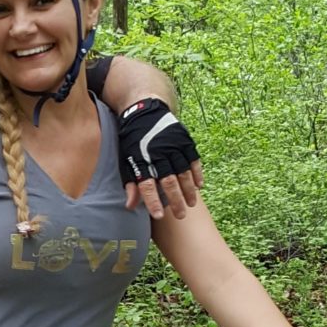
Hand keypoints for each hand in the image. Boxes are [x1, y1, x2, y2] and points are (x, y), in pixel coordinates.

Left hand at [116, 99, 203, 219]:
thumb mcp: (127, 159)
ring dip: (188, 190)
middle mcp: (158, 153)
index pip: (147, 185)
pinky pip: (193, 159)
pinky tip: (199, 186)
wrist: (144, 110)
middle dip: (175, 200)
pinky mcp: (184, 140)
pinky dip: (197, 173)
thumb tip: (130, 206)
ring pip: (183, 172)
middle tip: (181, 216)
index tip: (159, 216)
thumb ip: (131, 183)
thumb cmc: (133, 140)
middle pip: (169, 181)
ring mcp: (173, 146)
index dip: (153, 201)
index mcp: (141, 159)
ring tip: (191, 204)